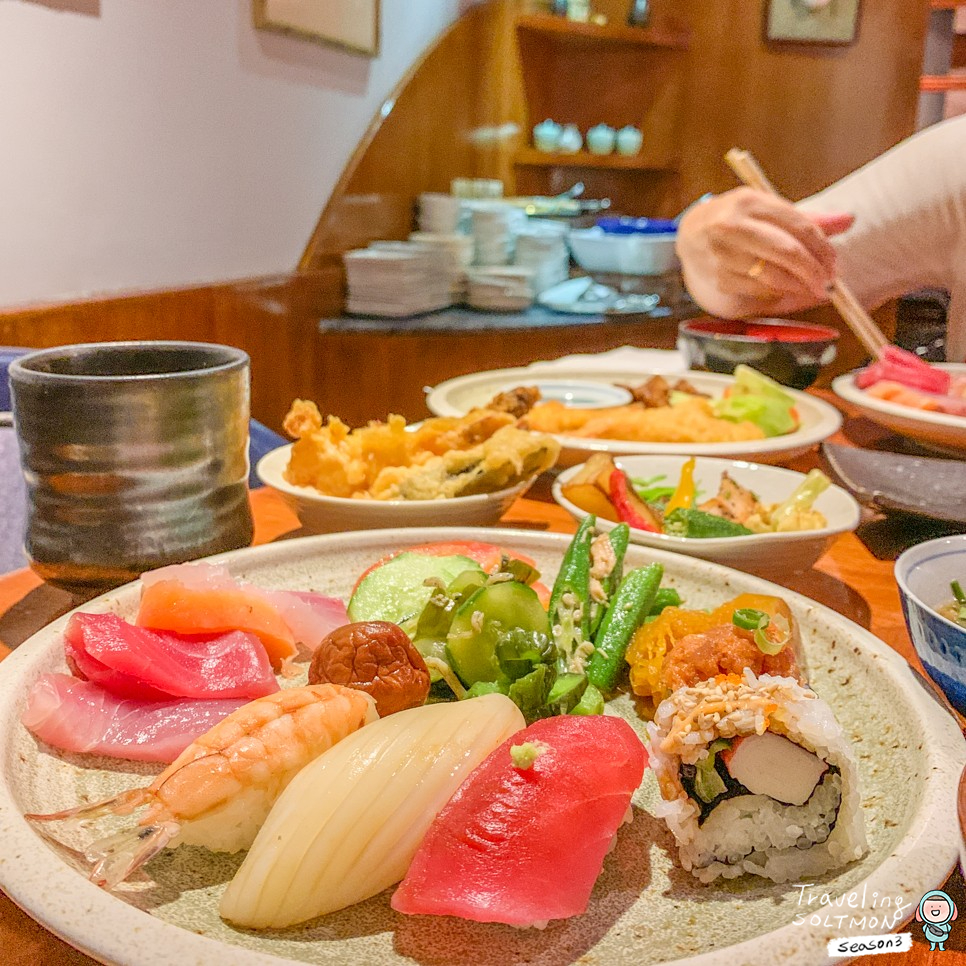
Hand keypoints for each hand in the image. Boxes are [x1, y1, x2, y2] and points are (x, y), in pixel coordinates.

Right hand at [675, 187, 853, 317]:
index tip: (835, 263)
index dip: (823, 247)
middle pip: (787, 252)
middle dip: (814, 271)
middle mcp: (733, 227)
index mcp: (750, 202)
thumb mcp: (767, 209)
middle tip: (828, 284)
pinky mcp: (719, 278)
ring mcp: (724, 254)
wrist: (690, 234)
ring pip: (774, 276)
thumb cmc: (737, 219)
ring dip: (799, 287)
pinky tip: (784, 289)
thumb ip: (806, 218)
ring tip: (812, 289)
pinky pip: (759, 290)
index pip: (799, 225)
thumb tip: (848, 220)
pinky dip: (776, 293)